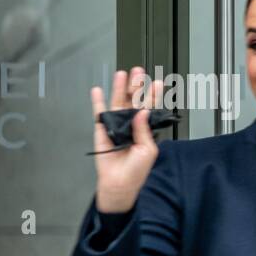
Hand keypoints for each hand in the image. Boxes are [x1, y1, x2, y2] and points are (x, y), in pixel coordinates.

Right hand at [93, 67, 163, 212]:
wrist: (119, 183)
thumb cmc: (136, 171)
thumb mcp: (147, 150)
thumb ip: (144, 130)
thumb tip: (142, 112)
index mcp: (145, 129)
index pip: (150, 108)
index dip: (154, 95)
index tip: (158, 82)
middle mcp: (131, 125)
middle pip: (134, 100)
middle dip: (137, 86)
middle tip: (139, 72)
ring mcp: (116, 126)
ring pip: (118, 102)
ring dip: (119, 88)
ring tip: (122, 74)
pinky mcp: (102, 130)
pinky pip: (99, 113)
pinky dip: (98, 101)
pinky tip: (99, 90)